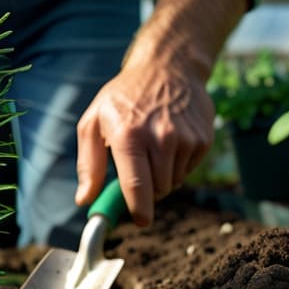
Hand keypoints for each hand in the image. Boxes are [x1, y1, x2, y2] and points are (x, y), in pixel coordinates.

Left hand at [75, 60, 213, 226]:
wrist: (168, 67)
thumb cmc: (123, 97)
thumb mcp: (93, 122)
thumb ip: (88, 164)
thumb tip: (85, 199)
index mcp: (128, 134)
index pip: (136, 184)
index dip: (138, 209)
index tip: (138, 221)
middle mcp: (160, 137)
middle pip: (157, 190)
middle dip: (146, 191)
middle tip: (137, 172)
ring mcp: (186, 138)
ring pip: (173, 182)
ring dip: (161, 177)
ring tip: (152, 149)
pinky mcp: (204, 139)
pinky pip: (188, 170)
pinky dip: (177, 165)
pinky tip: (170, 141)